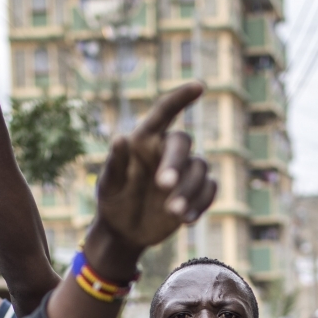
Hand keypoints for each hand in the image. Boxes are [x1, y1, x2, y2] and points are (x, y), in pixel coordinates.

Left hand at [90, 84, 216, 260]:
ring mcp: (185, 171)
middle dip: (176, 163)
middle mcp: (167, 151)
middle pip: (183, 145)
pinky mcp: (196, 193)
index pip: (164, 112)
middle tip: (163, 185)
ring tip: (172, 213)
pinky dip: (200, 203)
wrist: (124, 231)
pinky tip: (186, 220)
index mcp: (145, 140)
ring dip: (188, 190)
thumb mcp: (108, 185)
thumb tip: (120, 138)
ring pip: (200, 169)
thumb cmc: (112, 201)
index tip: (199, 86)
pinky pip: (209, 191)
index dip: (181, 98)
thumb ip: (114, 163)